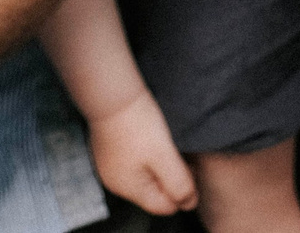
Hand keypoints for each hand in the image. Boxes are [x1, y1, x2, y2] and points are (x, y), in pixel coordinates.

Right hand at [86, 94, 196, 216]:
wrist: (112, 92)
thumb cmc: (137, 123)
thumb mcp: (165, 156)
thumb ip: (179, 183)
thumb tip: (189, 204)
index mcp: (129, 189)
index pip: (164, 206)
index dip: (182, 191)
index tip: (189, 166)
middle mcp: (116, 183)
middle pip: (153, 193)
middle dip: (170, 178)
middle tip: (180, 154)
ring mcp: (110, 167)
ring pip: (144, 177)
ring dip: (159, 166)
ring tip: (166, 144)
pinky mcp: (109, 151)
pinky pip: (134, 163)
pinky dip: (146, 156)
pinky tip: (151, 139)